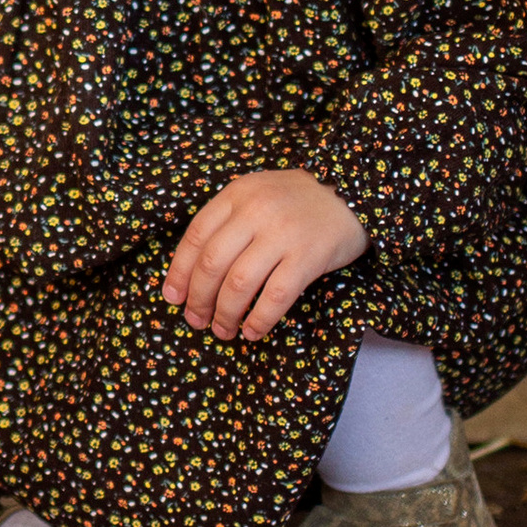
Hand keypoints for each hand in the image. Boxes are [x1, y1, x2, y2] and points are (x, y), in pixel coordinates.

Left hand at [163, 168, 365, 343]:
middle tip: (197, 321)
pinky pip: (276, 296)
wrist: (352, 196)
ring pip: (239, 283)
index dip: (179, 272)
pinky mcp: (308, 256)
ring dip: (226, 314)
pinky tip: (252, 331)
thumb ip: (229, 221)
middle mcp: (255, 211)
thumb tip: (193, 272)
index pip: (195, 236)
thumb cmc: (297, 202)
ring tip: (223, 330)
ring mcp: (283, 233)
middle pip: (212, 263)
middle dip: (199, 299)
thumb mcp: (257, 195)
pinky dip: (259, 319)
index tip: (173, 298)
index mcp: (237, 194)